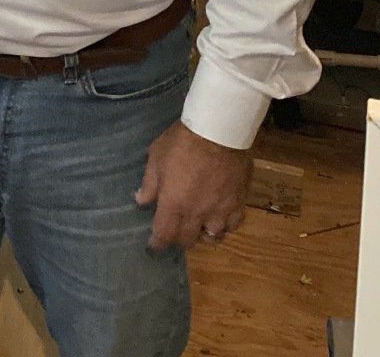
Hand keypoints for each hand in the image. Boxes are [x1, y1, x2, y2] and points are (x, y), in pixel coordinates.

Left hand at [134, 122, 251, 252]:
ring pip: (212, 236)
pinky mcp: (238, 203)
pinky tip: (221, 219)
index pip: (164, 235)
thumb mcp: (156, 157)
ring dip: (202, 235)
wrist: (219, 131)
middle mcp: (197, 213)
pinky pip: (234, 225)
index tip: (153, 247)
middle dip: (178, 240)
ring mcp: (220, 210)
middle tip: (175, 233)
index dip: (157, 244)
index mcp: (174, 203)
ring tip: (198, 228)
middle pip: (187, 240)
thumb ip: (149, 183)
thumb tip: (141, 201)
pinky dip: (225, 226)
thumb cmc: (182, 142)